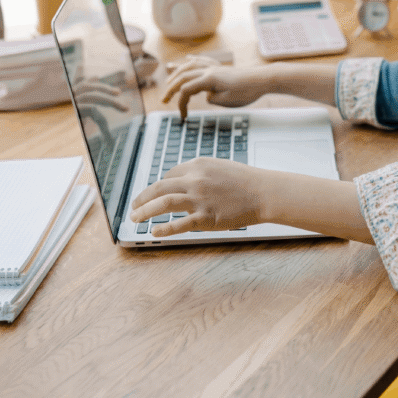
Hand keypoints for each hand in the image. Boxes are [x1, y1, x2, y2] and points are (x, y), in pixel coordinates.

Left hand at [129, 157, 267, 234]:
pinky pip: (179, 224)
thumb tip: (183, 184)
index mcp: (197, 165)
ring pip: (163, 204)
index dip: (157, 187)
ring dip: (145, 211)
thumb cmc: (245, 181)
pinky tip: (154, 232)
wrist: (264, 192)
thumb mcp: (219, 167)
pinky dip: (163, 229)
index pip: (169, 175)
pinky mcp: (206, 217)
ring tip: (135, 218)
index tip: (152, 195)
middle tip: (133, 207)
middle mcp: (195, 180)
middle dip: (142, 198)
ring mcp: (199, 199)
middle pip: (159, 187)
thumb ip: (200, 174)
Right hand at [162, 55, 272, 119]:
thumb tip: (207, 95)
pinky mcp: (220, 68)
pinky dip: (192, 61)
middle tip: (164, 101)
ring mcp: (215, 68)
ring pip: (190, 67)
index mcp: (209, 79)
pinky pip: (202, 62)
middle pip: (183, 77)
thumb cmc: (247, 91)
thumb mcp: (227, 101)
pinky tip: (187, 60)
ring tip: (168, 78)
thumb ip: (212, 98)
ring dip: (177, 73)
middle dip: (171, 89)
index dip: (181, 104)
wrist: (262, 79)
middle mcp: (209, 71)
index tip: (183, 117)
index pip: (186, 90)